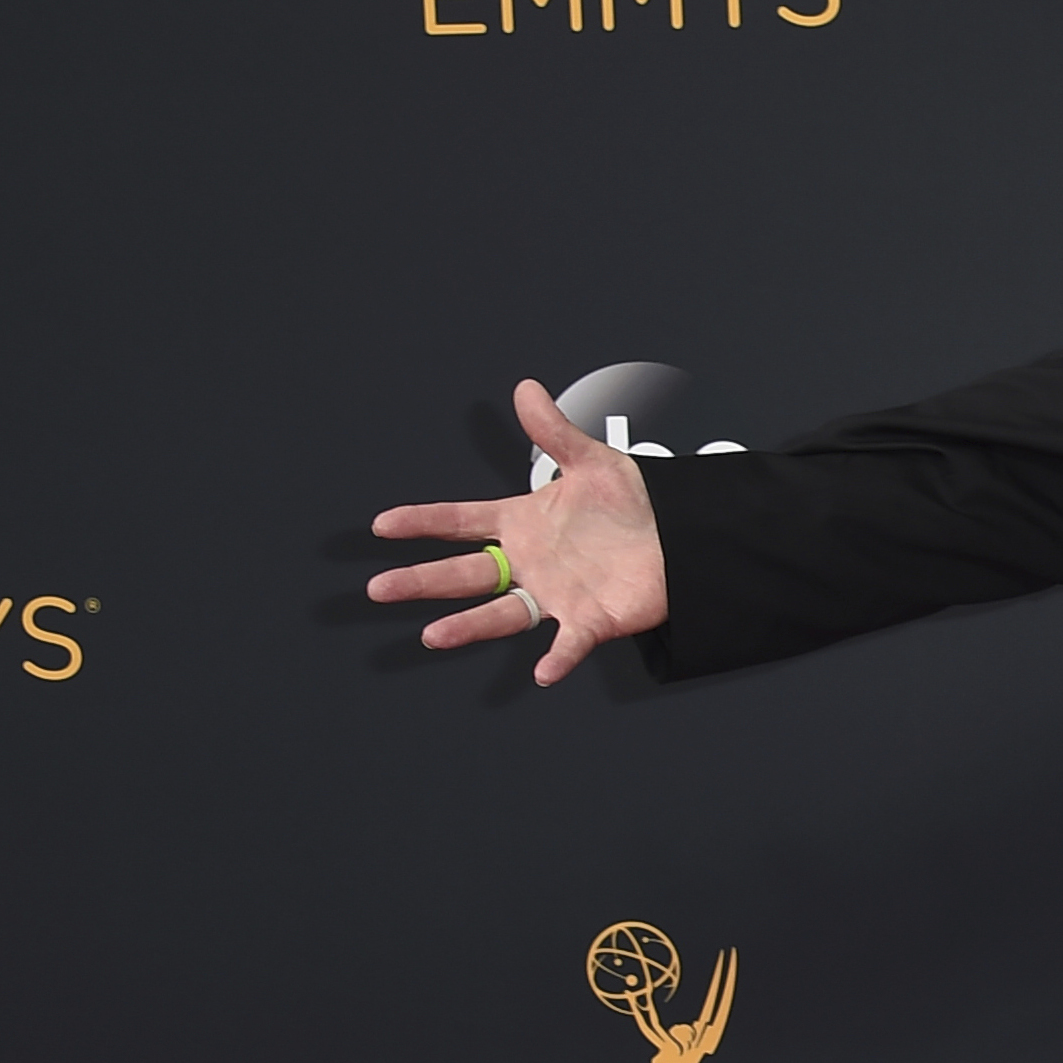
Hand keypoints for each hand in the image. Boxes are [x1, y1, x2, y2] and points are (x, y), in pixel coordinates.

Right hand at [367, 380, 672, 683]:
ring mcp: (557, 593)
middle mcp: (531, 562)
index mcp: (523, 523)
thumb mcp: (592, 462)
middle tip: (380, 588)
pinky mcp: (590, 619)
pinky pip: (570, 643)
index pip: (461, 520)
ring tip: (433, 636)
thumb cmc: (634, 503)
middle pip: (466, 573)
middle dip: (422, 581)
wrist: (681, 536)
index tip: (383, 525)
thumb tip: (527, 389)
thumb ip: (554, 431)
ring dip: (468, 626)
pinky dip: (557, 658)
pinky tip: (542, 672)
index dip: (423, 522)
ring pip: (503, 613)